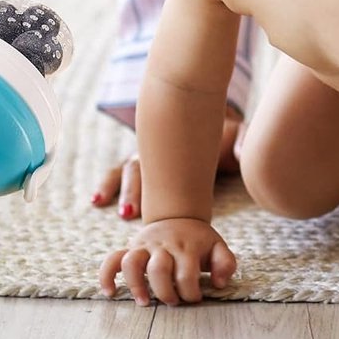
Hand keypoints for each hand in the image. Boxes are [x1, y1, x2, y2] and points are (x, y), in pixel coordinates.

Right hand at [91, 106, 242, 219]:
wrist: (217, 123)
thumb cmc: (227, 135)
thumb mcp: (239, 134)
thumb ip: (242, 141)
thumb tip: (241, 153)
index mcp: (179, 143)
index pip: (161, 163)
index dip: (154, 181)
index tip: (148, 204)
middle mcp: (157, 149)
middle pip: (139, 169)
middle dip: (133, 192)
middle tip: (129, 214)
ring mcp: (148, 155)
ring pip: (127, 171)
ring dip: (120, 190)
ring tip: (119, 213)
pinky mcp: (144, 163)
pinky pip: (119, 172)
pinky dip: (107, 184)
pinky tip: (96, 200)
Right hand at [98, 217, 236, 305]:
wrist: (178, 214)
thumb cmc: (199, 240)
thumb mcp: (218, 246)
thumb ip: (225, 263)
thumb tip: (218, 283)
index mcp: (187, 246)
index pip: (187, 274)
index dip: (191, 292)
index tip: (194, 298)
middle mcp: (163, 245)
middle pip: (159, 270)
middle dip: (166, 292)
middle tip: (173, 302)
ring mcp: (145, 246)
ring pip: (133, 262)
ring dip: (136, 285)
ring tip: (144, 302)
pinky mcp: (131, 248)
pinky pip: (112, 259)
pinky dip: (107, 275)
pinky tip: (110, 293)